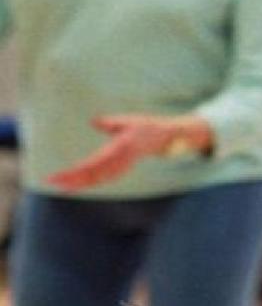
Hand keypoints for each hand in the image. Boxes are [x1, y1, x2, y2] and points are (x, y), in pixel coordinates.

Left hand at [46, 114, 193, 190]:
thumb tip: (94, 121)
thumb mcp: (129, 121)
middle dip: (72, 180)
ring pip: (97, 179)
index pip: (93, 163)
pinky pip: (103, 178)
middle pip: (92, 175)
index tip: (61, 173)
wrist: (165, 138)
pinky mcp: (122, 168)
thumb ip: (112, 123)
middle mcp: (120, 160)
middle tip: (52, 181)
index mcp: (120, 148)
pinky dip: (90, 182)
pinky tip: (78, 184)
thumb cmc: (146, 126)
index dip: (75, 171)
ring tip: (61, 185)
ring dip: (79, 183)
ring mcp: (122, 166)